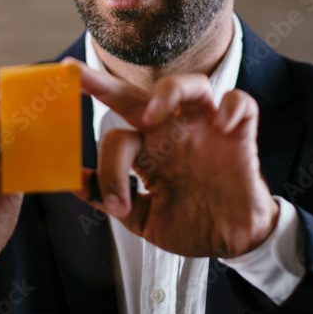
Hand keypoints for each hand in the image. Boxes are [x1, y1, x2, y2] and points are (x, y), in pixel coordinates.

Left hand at [66, 58, 278, 257]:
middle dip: (103, 83)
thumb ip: (111, 198)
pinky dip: (232, 106)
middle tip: (74, 72)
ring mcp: (205, 129)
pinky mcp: (239, 135)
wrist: (234, 241)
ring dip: (169, 91)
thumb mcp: (144, 219)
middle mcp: (173, 132)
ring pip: (191, 85)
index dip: (110, 170)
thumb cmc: (191, 224)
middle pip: (137, 95)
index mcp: (148, 150)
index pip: (118, 140)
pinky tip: (221, 124)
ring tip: (152, 113)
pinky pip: (240, 103)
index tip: (117, 207)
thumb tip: (73, 183)